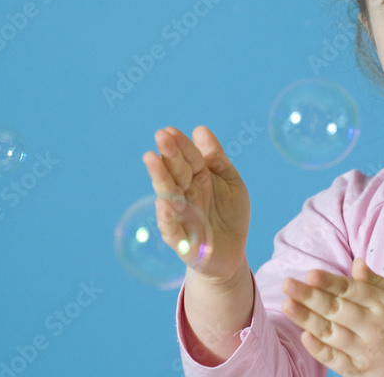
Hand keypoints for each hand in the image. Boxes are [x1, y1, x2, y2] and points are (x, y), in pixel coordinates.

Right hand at [142, 126, 250, 284]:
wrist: (232, 253)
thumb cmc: (229, 214)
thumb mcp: (231, 181)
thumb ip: (216, 158)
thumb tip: (200, 130)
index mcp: (198, 178)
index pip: (189, 158)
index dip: (181, 144)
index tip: (170, 130)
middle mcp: (186, 194)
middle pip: (176, 172)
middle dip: (169, 154)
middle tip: (161, 137)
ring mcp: (181, 215)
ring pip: (168, 195)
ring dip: (160, 178)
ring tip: (152, 159)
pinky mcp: (180, 240)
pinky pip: (171, 228)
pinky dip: (166, 216)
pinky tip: (163, 202)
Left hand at [281, 258, 383, 375]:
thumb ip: (376, 282)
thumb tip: (355, 262)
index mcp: (383, 305)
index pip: (351, 290)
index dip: (330, 282)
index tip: (310, 273)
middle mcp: (374, 327)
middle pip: (337, 309)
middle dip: (309, 296)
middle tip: (288, 284)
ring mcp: (367, 351)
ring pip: (331, 333)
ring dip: (307, 319)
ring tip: (287, 305)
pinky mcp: (362, 371)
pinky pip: (337, 360)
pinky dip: (320, 350)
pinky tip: (304, 336)